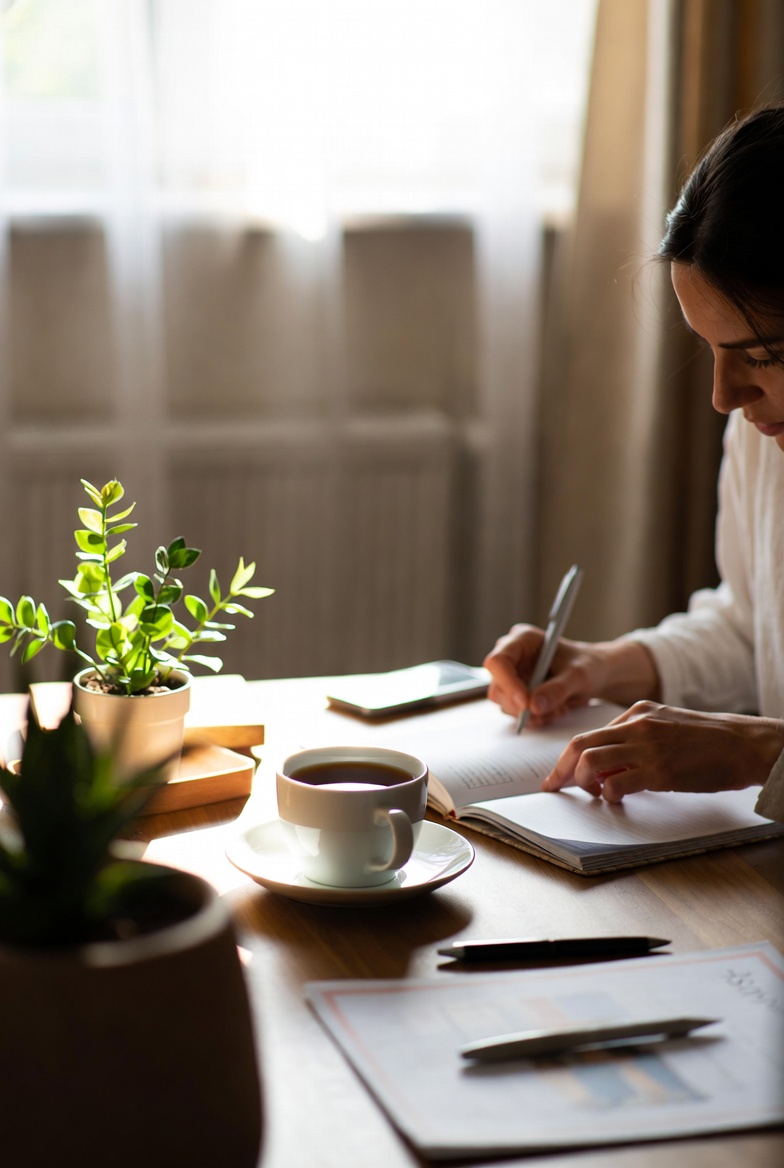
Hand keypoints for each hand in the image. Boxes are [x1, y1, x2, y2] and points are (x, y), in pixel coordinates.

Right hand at [483, 626, 658, 726]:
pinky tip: (554, 710)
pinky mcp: (517, 693)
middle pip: (498, 686)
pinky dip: (535, 717)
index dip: (507, 683)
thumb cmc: (588, 665)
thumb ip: (557, 689)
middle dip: (521, 704)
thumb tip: (534, 706)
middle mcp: (512, 656)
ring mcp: (512, 676)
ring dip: (531, 713)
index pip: (498, 661)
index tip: (526, 703)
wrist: (596, 674)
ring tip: (558, 708)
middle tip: (547, 712)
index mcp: (522, 639)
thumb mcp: (578, 675)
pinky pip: (516, 712)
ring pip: (505, 703)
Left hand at [541, 701, 783, 801]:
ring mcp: (646, 747)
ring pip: (591, 762)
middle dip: (561, 770)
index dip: (567, 757)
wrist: (743, 744)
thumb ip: (637, 737)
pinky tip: (616, 798)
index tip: (558, 775)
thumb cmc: (708, 740)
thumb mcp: (666, 724)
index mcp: (636, 713)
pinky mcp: (659, 770)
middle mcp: (636, 726)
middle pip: (580, 745)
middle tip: (555, 788)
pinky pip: (617, 783)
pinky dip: (608, 794)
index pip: (589, 734)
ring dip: (584, 782)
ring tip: (595, 793)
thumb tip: (610, 762)